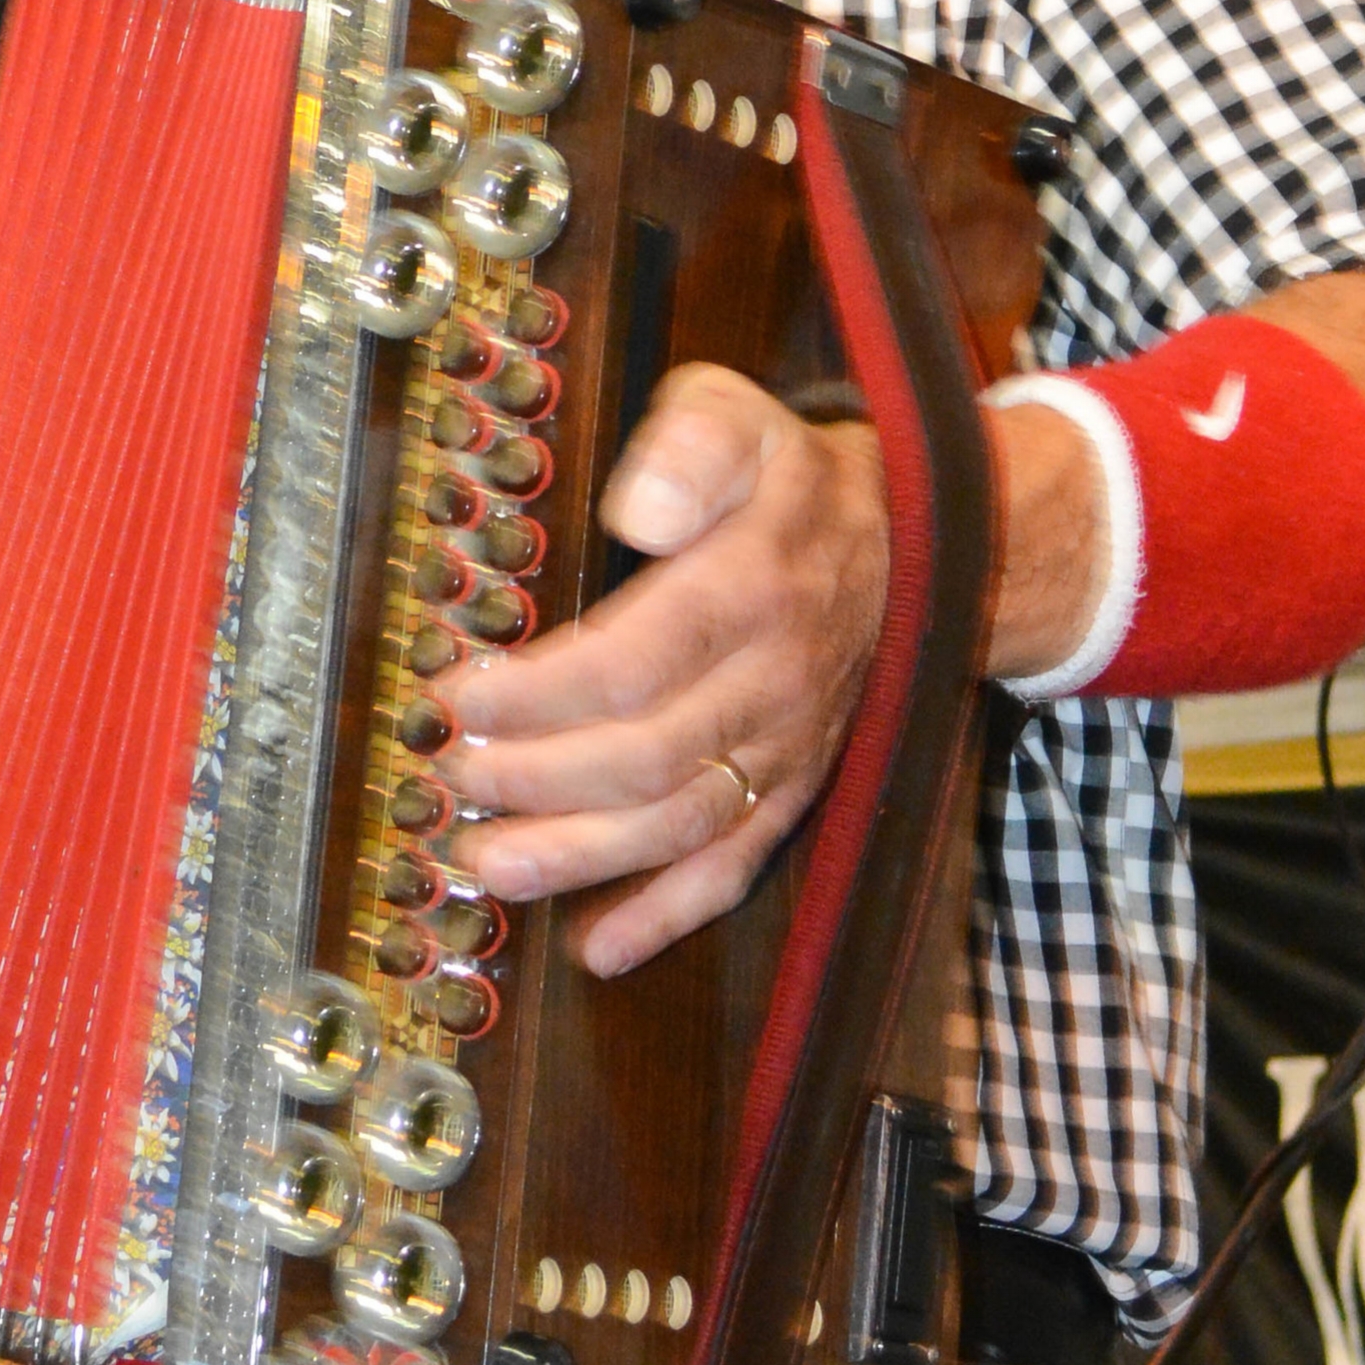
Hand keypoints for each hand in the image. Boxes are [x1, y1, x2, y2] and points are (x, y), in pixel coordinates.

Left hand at [438, 364, 890, 976]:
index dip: (537, 695)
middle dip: (535, 778)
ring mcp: (784, 747)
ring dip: (580, 858)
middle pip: (643, 756)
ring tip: (489, 865)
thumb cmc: (791, 478)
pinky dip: (668, 915)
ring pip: (679, 824)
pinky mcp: (790, 790)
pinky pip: (735, 867)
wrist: (912, 539)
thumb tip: (636, 509)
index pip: (631, 663)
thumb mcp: (742, 418)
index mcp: (750, 590)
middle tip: (453, 779)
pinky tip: (601, 947)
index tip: (458, 699)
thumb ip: (691, 448)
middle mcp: (770, 683)